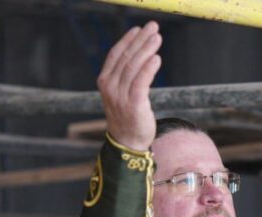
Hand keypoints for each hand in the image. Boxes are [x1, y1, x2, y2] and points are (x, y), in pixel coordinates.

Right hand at [98, 23, 162, 151]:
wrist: (127, 142)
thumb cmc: (128, 116)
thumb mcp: (121, 93)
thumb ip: (125, 76)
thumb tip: (139, 56)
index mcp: (104, 81)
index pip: (116, 55)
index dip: (128, 40)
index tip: (139, 29)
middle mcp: (110, 87)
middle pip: (126, 58)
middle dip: (140, 40)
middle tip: (153, 28)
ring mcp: (120, 96)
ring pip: (134, 67)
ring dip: (146, 50)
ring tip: (157, 39)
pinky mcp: (133, 105)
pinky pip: (141, 83)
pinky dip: (149, 69)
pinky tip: (156, 58)